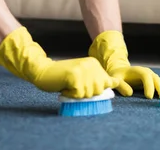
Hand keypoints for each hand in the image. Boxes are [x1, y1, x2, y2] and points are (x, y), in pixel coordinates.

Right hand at [0, 26, 119, 98]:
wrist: (43, 71)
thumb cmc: (62, 77)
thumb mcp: (83, 76)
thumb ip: (98, 79)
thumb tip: (116, 83)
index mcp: (94, 64)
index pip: (107, 82)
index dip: (103, 89)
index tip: (111, 90)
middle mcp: (90, 65)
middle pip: (98, 91)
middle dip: (87, 93)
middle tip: (74, 86)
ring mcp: (83, 70)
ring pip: (88, 94)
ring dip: (77, 94)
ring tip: (68, 85)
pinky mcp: (74, 76)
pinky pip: (78, 95)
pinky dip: (70, 95)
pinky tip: (64, 87)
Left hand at [89, 30, 159, 98]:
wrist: (121, 71)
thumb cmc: (118, 76)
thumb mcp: (116, 79)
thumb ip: (121, 85)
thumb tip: (130, 93)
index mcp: (138, 70)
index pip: (146, 76)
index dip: (148, 86)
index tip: (149, 97)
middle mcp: (147, 72)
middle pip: (156, 78)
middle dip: (159, 88)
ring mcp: (152, 76)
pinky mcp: (154, 82)